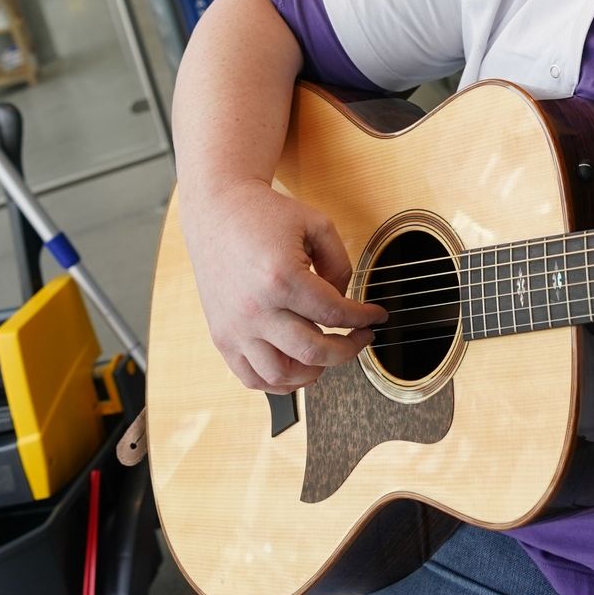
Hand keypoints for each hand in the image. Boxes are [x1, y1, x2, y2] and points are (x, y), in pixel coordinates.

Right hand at [180, 178, 386, 393]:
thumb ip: (340, 265)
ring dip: (314, 371)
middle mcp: (256, 309)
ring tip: (328, 355)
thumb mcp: (317, 225)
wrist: (217, 211)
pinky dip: (279, 383)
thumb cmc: (265, 215)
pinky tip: (298, 367)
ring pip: (281, 374)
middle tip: (360, 338)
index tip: (376, 317)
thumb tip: (345, 302)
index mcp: (281, 278)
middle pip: (313, 352)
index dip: (364, 319)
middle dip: (348, 350)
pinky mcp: (222, 336)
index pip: (335, 314)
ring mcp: (235, 328)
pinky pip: (251, 377)